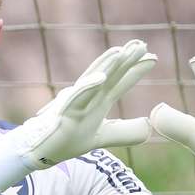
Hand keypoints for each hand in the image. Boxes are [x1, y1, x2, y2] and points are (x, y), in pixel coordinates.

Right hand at [0, 39, 156, 194]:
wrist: (40, 150)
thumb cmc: (68, 138)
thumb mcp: (103, 137)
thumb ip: (125, 132)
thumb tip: (149, 127)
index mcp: (98, 100)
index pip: (121, 82)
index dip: (137, 70)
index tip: (154, 57)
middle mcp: (88, 96)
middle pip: (109, 74)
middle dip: (125, 59)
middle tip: (142, 44)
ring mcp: (75, 102)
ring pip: (92, 79)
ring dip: (106, 65)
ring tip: (121, 52)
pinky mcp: (63, 112)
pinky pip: (76, 96)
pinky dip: (88, 86)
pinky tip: (101, 78)